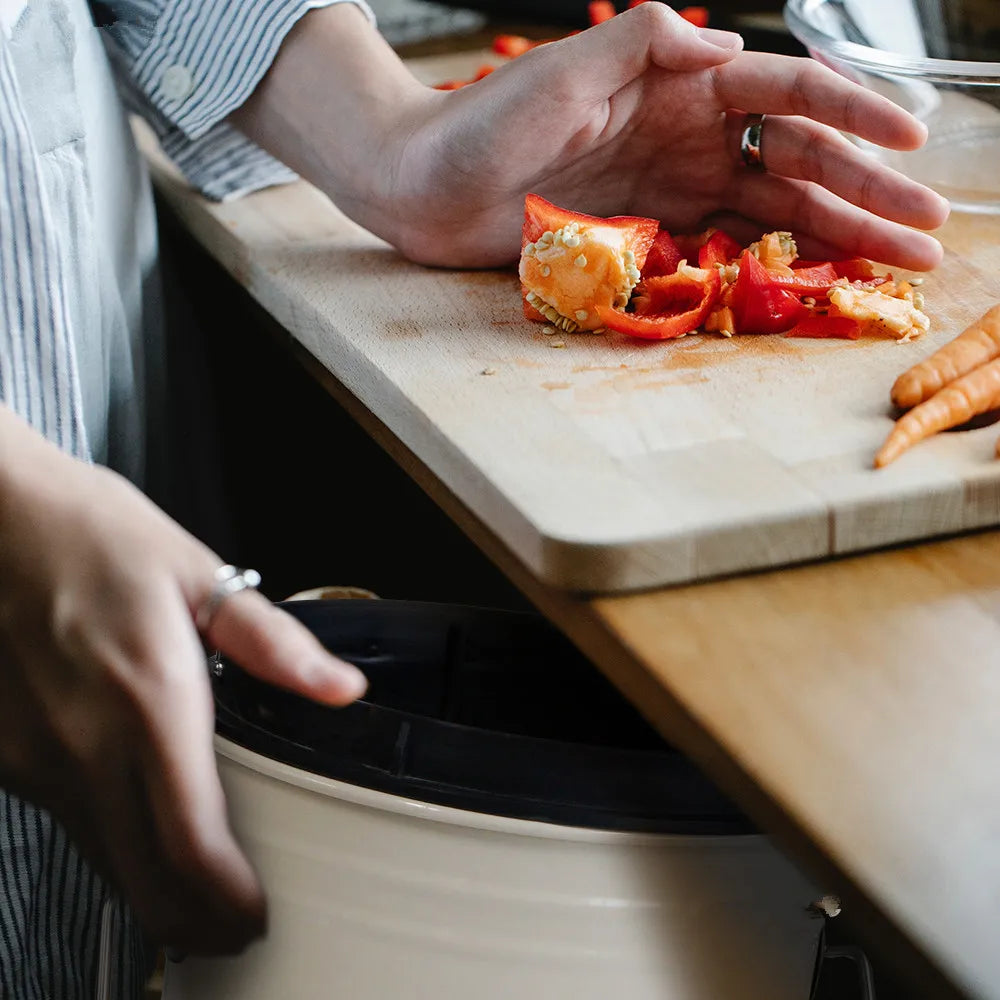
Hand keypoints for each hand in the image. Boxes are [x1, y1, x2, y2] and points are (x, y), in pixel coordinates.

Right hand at [0, 408, 366, 954]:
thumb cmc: (90, 533)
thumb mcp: (195, 573)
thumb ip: (272, 642)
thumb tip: (340, 686)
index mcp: (148, 699)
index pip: (191, 844)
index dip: (230, 902)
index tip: (258, 916)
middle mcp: (83, 744)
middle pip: (143, 881)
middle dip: (198, 923)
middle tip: (236, 929)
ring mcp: (31, 758)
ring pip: (99, 862)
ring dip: (153, 891)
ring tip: (200, 889)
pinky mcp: (0, 755)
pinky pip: (64, 823)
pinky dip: (107, 844)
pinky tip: (136, 823)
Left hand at [234, 3, 948, 271]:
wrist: (426, 187)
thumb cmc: (482, 121)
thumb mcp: (564, 69)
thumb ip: (645, 43)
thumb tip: (728, 46)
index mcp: (681, 84)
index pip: (787, 93)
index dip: (855, 114)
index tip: (912, 144)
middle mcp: (689, 134)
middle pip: (799, 160)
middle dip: (869, 193)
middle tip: (931, 230)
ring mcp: (673, 187)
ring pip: (775, 208)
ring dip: (840, 234)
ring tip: (900, 264)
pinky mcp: (649, 233)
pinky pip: (727, 246)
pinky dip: (776, 261)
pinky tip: (821, 278)